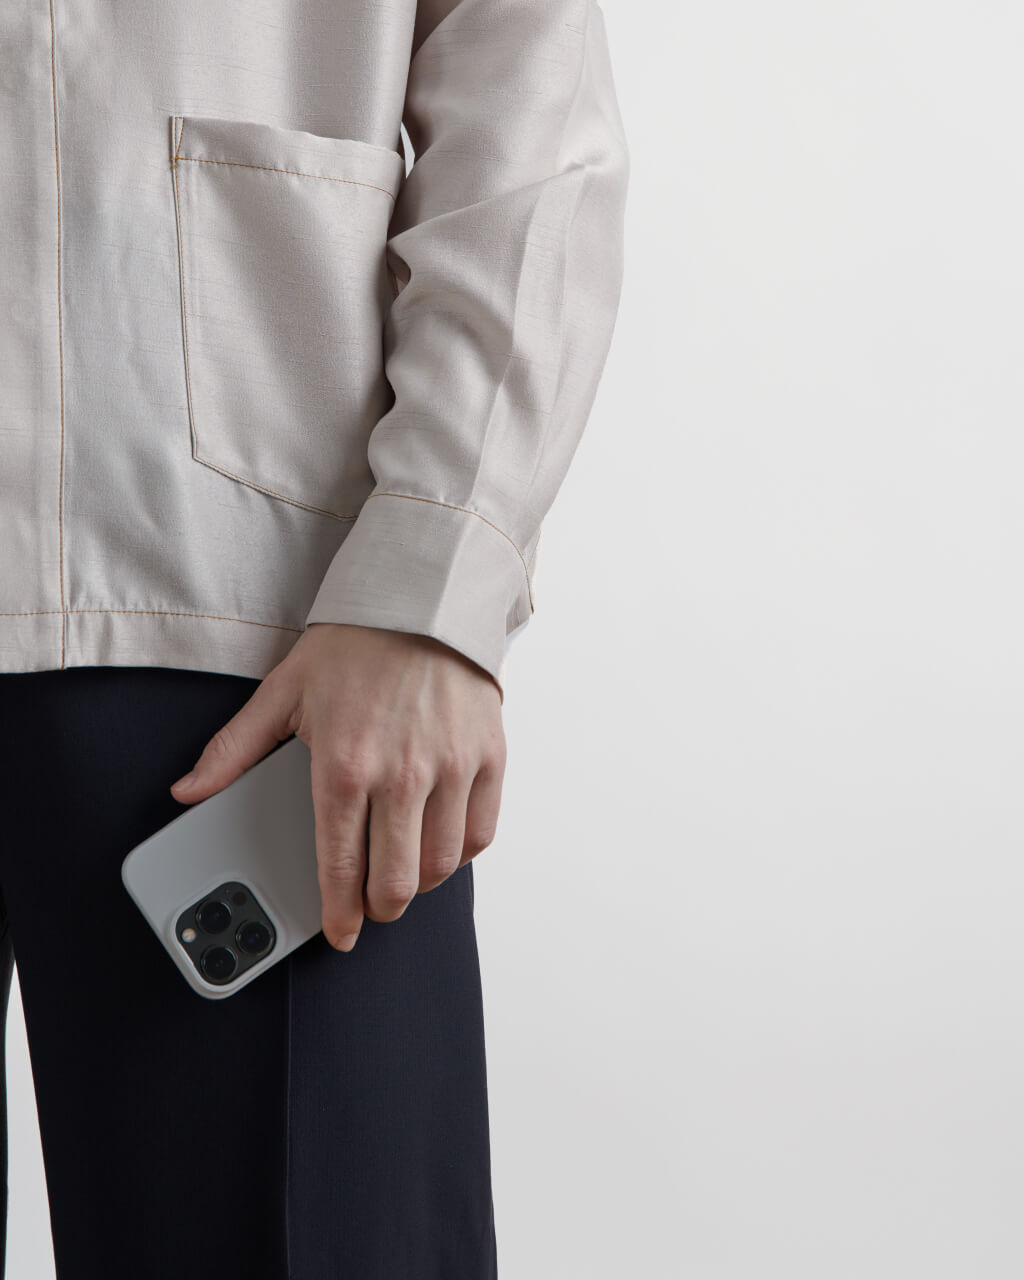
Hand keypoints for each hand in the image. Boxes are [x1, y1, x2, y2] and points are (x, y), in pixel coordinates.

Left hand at [169, 622, 505, 950]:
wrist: (423, 599)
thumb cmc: (354, 645)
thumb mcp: (283, 692)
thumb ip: (234, 750)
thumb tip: (187, 791)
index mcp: (344, 766)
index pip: (340, 866)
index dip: (339, 913)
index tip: (340, 931)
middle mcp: (402, 775)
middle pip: (395, 881)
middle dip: (378, 908)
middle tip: (370, 905)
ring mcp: (451, 768)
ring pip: (440, 865)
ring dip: (418, 884)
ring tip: (403, 874)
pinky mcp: (488, 757)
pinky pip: (479, 831)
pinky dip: (459, 851)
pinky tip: (440, 843)